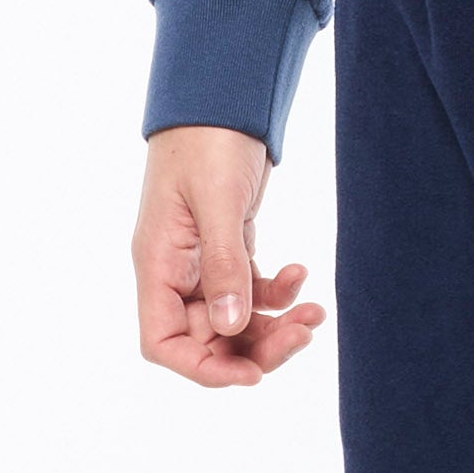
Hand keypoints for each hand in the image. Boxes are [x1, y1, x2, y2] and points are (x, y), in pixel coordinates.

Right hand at [132, 124, 324, 387]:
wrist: (222, 98)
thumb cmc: (207, 140)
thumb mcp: (217, 201)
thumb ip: (225, 265)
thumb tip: (229, 326)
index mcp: (158, 264)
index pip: (163, 342)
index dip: (203, 369)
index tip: (251, 374)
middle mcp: (177, 272)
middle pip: (210, 340)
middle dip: (258, 348)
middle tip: (303, 335)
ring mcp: (203, 264)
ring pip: (237, 321)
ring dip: (277, 326)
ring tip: (315, 313)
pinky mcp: (230, 250)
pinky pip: (254, 292)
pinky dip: (280, 293)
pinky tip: (301, 274)